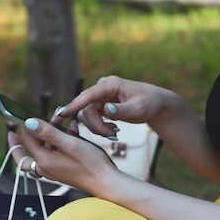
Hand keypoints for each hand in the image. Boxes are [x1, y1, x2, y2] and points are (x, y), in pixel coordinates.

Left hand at [7, 117, 119, 194]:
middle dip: (42, 127)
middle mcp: (45, 167)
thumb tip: (29, 123)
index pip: (26, 139)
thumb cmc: (90, 164)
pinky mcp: (62, 168)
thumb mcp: (69, 144)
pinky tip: (73, 130)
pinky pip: (56, 151)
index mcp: (43, 161)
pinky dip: (62, 140)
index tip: (24, 113)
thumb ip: (48, 133)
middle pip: (34, 144)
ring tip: (64, 120)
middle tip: (51, 116)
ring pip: (46, 146)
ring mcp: (54, 168)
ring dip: (54, 131)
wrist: (106, 182)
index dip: (25, 124)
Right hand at [58, 75, 181, 137]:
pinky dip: (100, 127)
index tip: (63, 113)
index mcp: (111, 84)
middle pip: (86, 108)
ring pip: (87, 115)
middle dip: (95, 125)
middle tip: (111, 135)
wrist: (156, 104)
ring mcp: (100, 98)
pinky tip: (112, 130)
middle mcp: (102, 89)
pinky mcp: (101, 106)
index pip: (89, 94)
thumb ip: (122, 111)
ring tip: (113, 133)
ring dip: (97, 128)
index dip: (75, 104)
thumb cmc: (150, 103)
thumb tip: (106, 110)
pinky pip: (92, 118)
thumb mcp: (139, 108)